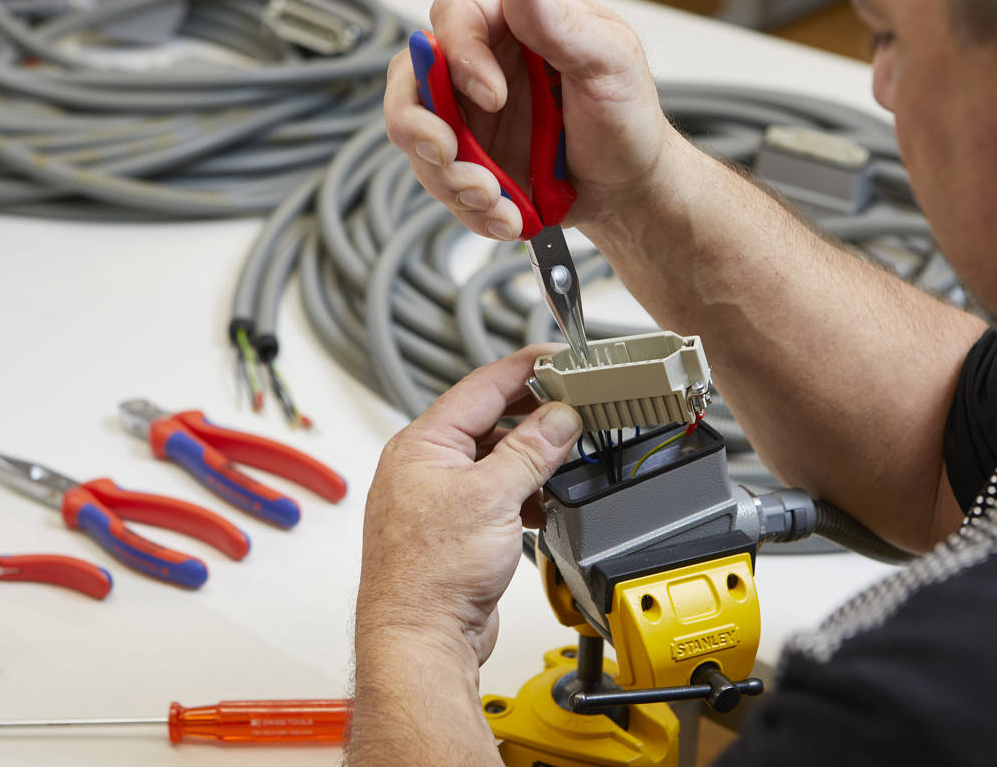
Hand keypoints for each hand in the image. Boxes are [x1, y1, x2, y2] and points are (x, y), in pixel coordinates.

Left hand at [355, 345, 583, 665]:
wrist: (420, 639)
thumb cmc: (429, 575)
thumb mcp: (493, 497)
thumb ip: (531, 451)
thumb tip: (559, 418)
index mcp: (421, 444)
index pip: (481, 387)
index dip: (525, 368)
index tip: (560, 358)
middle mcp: (425, 467)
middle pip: (489, 421)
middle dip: (534, 415)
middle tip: (576, 405)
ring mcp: (439, 500)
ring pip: (495, 460)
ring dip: (531, 459)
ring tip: (565, 458)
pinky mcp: (456, 531)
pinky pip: (496, 495)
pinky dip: (523, 494)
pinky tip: (543, 502)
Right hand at [384, 0, 672, 240]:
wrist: (629, 189)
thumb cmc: (628, 119)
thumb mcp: (610, 63)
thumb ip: (560, 23)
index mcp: (514, 24)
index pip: (455, 16)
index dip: (460, 55)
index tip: (493, 96)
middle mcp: (480, 65)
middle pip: (411, 77)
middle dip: (419, 125)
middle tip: (449, 155)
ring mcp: (468, 116)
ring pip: (416, 137)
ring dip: (447, 177)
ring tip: (495, 199)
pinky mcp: (466, 161)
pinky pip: (439, 182)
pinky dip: (468, 207)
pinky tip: (507, 214)